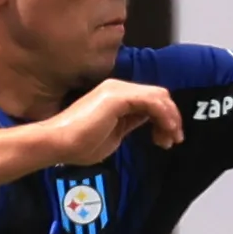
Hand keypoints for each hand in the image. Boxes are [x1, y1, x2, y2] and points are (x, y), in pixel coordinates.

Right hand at [35, 79, 180, 168]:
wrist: (58, 144)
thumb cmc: (80, 144)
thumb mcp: (115, 135)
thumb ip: (131, 124)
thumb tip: (149, 121)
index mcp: (116, 97)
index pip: (151, 101)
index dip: (165, 119)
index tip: (168, 141)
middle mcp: (118, 89)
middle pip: (159, 95)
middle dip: (172, 118)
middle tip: (174, 140)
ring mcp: (117, 90)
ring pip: (159, 96)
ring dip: (171, 118)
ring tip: (172, 138)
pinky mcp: (117, 97)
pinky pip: (151, 101)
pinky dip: (163, 115)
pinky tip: (166, 130)